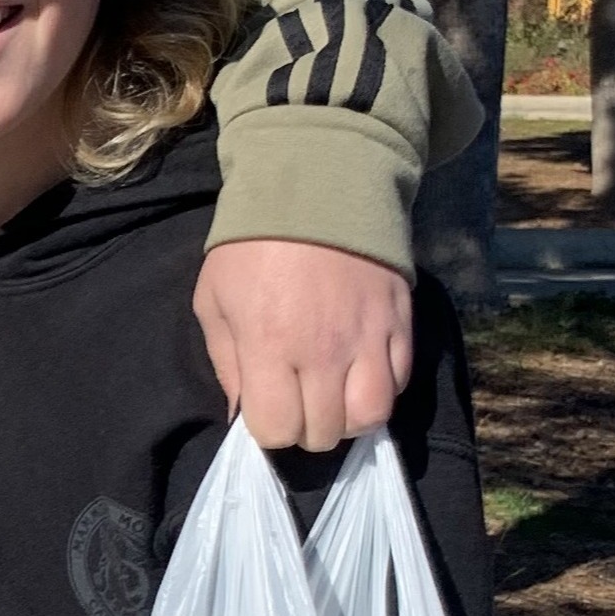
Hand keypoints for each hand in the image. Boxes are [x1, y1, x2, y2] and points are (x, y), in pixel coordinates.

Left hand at [194, 240, 412, 450]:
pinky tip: (362, 372)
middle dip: (306, 428)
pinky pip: (400, 381)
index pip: (277, 429)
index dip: (269, 429)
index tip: (266, 407)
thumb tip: (242, 411)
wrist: (315, 184)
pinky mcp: (399, 321)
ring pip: (371, 416)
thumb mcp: (215, 299)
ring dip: (348, 418)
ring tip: (335, 399)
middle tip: (299, 402)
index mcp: (269, 344)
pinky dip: (382, 388)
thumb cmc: (252, 245)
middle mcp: (323, 350)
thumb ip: (226, 361)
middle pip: (324, 431)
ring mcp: (367, 337)